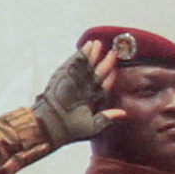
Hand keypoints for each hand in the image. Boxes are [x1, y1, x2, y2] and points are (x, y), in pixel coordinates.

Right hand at [29, 28, 128, 144]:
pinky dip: (79, 54)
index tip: (115, 69)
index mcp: (92, 98)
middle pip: (97, 72)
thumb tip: (123, 113)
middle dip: (105, 62)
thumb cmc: (71, 130)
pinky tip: (86, 46)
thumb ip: (106, 118)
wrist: (51, 126)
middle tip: (113, 51)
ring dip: (92, 54)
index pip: (104, 85)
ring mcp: (74, 81)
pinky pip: (73, 63)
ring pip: (86, 65)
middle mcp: (83, 88)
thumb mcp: (92, 126)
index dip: (110, 77)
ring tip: (98, 43)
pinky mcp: (63, 76)